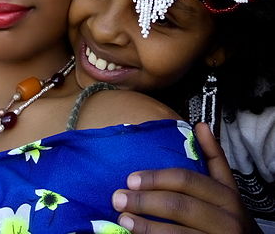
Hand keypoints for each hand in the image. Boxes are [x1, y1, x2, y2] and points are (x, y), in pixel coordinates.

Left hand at [112, 122, 260, 232]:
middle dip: (144, 202)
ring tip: (123, 219)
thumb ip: (213, 157)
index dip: (155, 178)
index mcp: (226, 196)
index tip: (130, 179)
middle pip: (178, 206)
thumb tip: (201, 126)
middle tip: (118, 199)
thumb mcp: (227, 187)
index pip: (185, 180)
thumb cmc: (230, 216)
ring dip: (145, 226)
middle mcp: (225, 220)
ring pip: (176, 233)